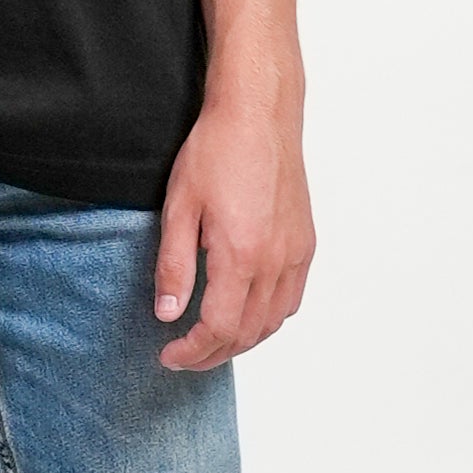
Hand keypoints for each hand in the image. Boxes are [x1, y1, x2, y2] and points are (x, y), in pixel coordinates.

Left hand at [153, 94, 312, 369]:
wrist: (259, 115)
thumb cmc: (216, 152)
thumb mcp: (179, 207)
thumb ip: (174, 265)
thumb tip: (168, 313)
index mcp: (240, 254)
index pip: (218, 327)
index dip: (192, 351)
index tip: (169, 355)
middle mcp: (275, 260)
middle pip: (247, 333)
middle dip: (213, 353)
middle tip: (184, 357)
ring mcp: (295, 253)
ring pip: (274, 321)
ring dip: (242, 341)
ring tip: (211, 342)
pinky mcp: (305, 243)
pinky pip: (291, 298)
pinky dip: (268, 319)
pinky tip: (247, 314)